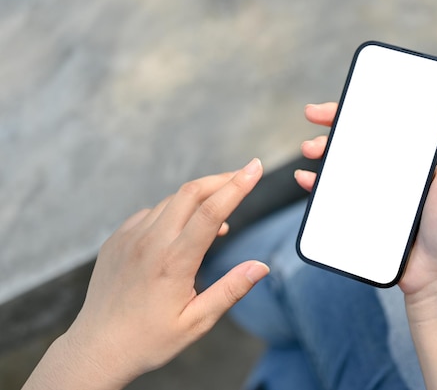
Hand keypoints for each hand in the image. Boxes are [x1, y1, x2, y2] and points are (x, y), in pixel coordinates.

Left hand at [25, 159, 268, 389]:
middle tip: (244, 176)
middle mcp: (150, 242)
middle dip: (222, 179)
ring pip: (171, 201)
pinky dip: (173, 211)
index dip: (237, 186)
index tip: (255, 167)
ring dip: (199, 197)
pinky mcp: (117, 239)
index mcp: (174, 262)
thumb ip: (231, 290)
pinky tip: (181, 227)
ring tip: (218, 214)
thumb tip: (261, 266)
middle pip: (191, 193)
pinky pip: (150, 212)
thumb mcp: (197, 322)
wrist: (97, 348)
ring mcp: (129, 237)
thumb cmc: (149, 340)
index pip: (211, 212)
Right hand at [296, 93, 436, 388]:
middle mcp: (396, 168)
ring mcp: (377, 191)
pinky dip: (317, 183)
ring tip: (310, 150)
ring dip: (323, 150)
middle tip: (314, 114)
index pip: (389, 120)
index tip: (347, 95)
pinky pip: (336, 193)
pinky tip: (306, 179)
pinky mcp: (364, 212)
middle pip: (360, 137)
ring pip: (344, 162)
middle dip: (335, 122)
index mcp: (419, 154)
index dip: (367, 104)